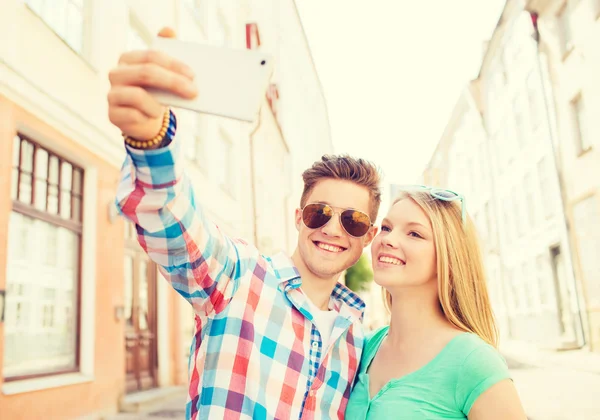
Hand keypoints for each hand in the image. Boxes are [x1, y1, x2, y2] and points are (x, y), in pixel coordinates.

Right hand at [107, 27, 196, 141]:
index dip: (174, 65)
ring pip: (138, 96)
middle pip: (146, 73)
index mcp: (128, 58)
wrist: (144, 120)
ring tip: (164, 110)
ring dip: (157, 105)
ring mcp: (112, 94)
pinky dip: (147, 118)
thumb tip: (169, 30)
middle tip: (194, 92)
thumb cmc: (156, 93)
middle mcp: (116, 73)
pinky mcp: (112, 115)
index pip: (151, 56)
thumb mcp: (163, 74)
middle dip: (173, 82)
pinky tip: (151, 119)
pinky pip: (134, 116)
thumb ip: (167, 54)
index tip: (193, 75)